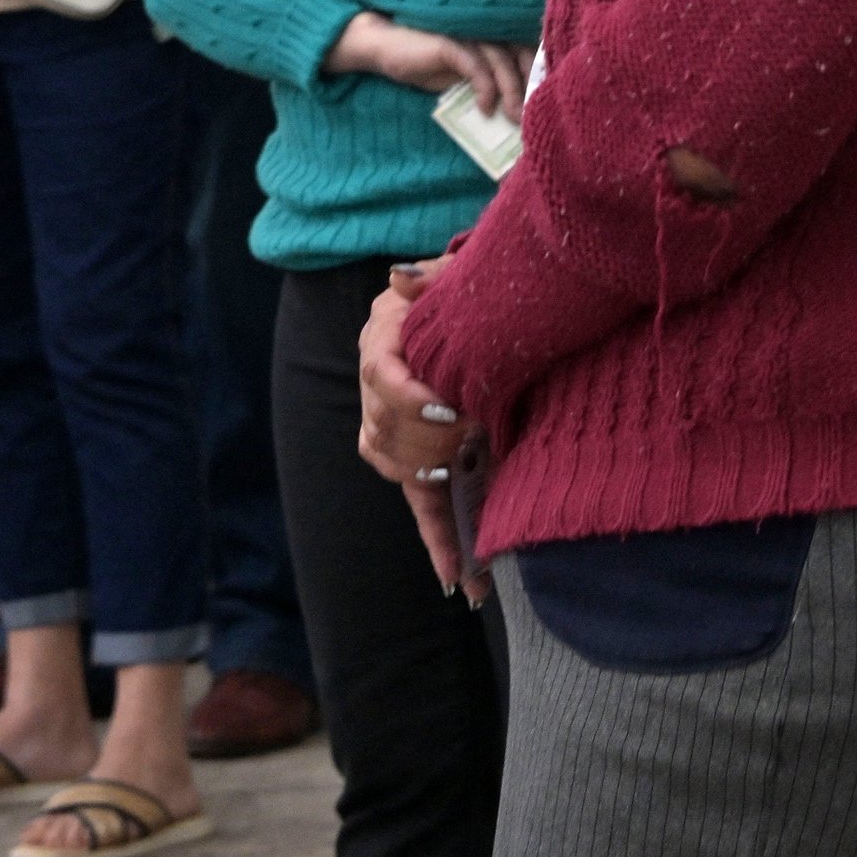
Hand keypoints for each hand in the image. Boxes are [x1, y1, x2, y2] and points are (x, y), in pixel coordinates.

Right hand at [331, 12, 527, 115]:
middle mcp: (484, 29)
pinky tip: (486, 107)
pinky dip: (485, 87)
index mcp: (491, 35)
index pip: (526, 50)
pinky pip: (476, 65)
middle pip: (521, 53)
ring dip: (512, 91)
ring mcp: (467, 33)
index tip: (547, 103)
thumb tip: (512, 112)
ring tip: (515, 117)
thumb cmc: (424, 62)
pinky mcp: (450, 42)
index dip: (539, 74)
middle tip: (536, 116)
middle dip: (531, 85)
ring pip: (501, 60)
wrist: (384, 46)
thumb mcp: (460, 78)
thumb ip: (485, 84)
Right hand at [355, 265, 485, 599]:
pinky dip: (441, 543)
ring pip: (401, 469)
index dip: (411, 395)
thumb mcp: (454, 273)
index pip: (380, 374)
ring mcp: (393, 431)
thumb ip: (433, 276)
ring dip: (436, 482)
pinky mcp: (418, 466)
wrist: (479, 313)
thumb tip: (400, 279)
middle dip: (435, 439)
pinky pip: (423, 506)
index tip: (452, 405)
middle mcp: (377, 389)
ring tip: (471, 480)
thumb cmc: (466, 289)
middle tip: (479, 434)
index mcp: (381, 338)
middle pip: (388, 429)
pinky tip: (459, 582)